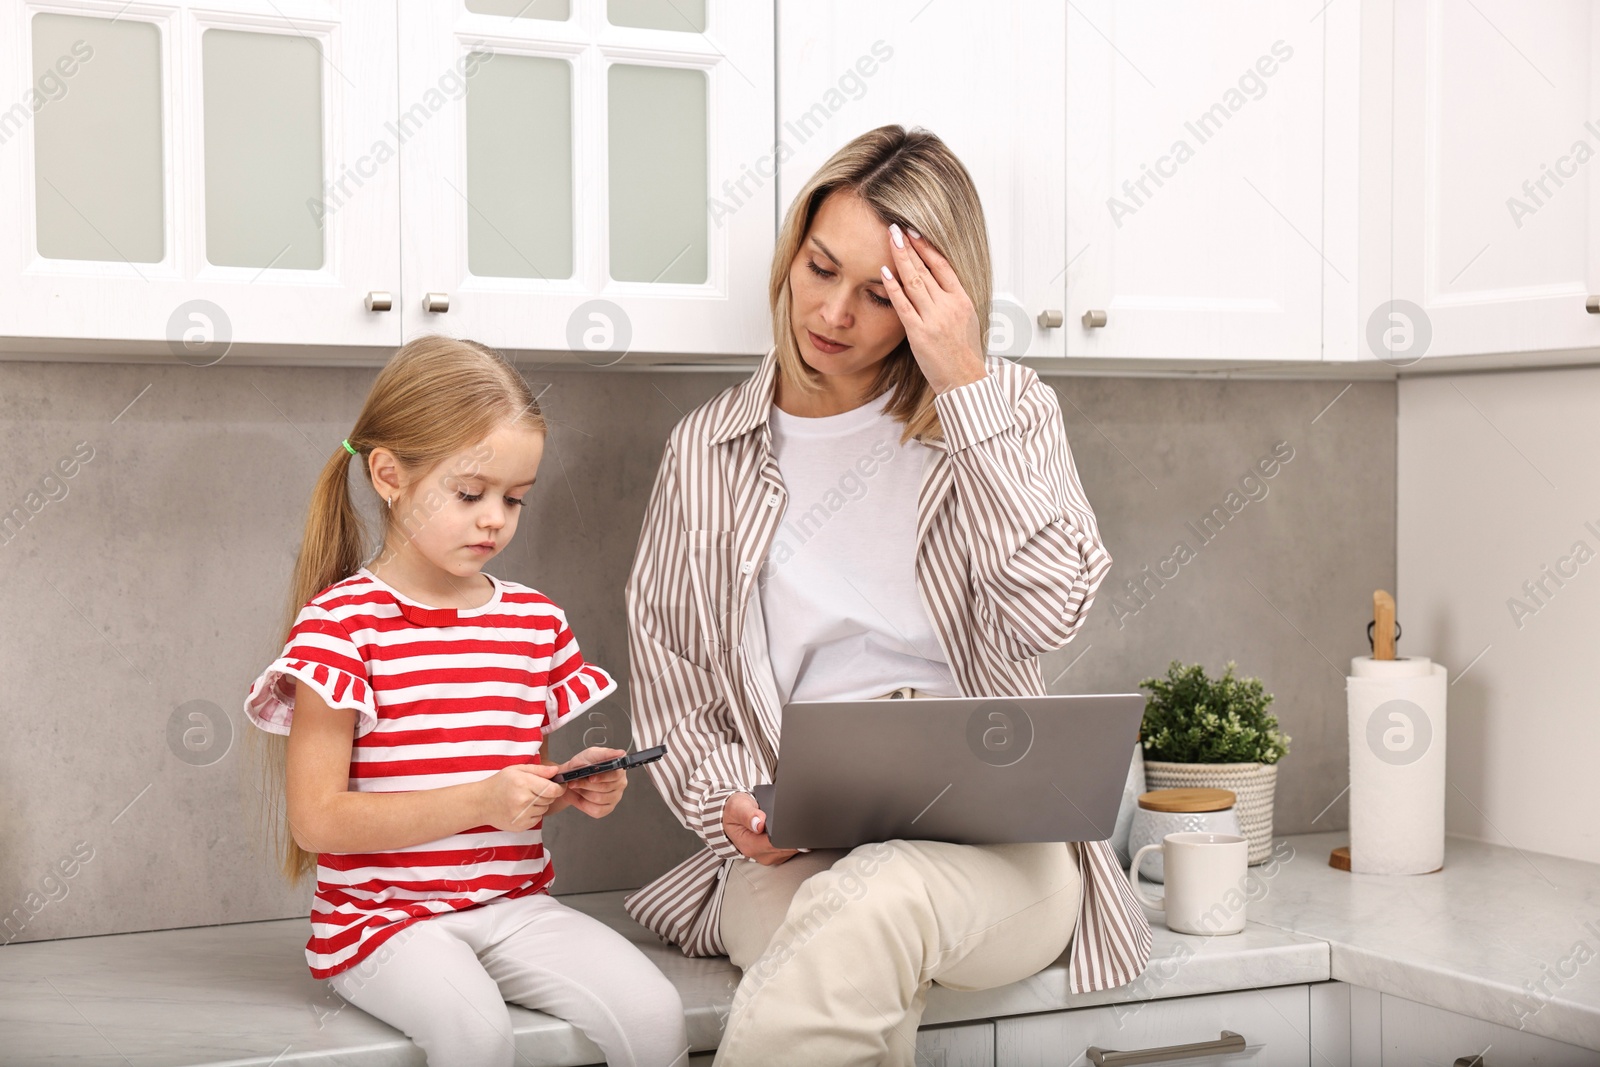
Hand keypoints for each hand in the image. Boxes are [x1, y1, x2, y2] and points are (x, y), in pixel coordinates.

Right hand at [477, 762, 564, 830]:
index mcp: (524, 783)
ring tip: (525, 798)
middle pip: (550, 799)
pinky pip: (538, 819)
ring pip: (544, 809)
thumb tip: (556, 771)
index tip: (559, 785)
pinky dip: (534, 813)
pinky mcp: (521, 826)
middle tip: (534, 790)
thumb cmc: (499, 784)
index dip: (560, 787)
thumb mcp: (517, 770)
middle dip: (547, 794)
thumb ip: (539, 770)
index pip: (553, 789)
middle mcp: (523, 800)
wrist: (481, 803)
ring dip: (540, 804)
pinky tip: (522, 808)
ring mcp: (522, 815)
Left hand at [555, 747, 628, 818]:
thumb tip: (621, 753)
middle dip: (586, 785)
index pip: (616, 775)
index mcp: (619, 769)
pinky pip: (597, 810)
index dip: (602, 777)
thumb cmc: (582, 765)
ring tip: (578, 787)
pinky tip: (582, 797)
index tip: (590, 778)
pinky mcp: (607, 808)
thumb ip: (606, 754)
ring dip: (584, 793)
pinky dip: (585, 804)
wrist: (571, 777)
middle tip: (575, 781)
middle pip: (605, 788)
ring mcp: (615, 797)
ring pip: (599, 799)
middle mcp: (620, 783)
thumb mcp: (591, 754)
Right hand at [723, 791, 798, 865]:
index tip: (788, 823)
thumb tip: (759, 823)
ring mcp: (768, 857)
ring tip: (783, 824)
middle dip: (791, 834)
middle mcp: (760, 855)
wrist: (732, 817)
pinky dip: (792, 840)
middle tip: (788, 819)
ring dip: (792, 837)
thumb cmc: (735, 812)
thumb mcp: (737, 808)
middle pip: (786, 849)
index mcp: (750, 845)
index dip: (785, 834)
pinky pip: (790, 851)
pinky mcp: (775, 856)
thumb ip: (748, 815)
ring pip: (791, 850)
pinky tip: (785, 830)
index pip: (775, 844)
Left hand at [879, 223, 988, 395]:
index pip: (943, 266)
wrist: (965, 379)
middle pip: (926, 270)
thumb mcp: (967, 319)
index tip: (915, 233)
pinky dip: (893, 287)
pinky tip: (884, 272)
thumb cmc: (964, 352)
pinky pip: (903, 305)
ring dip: (901, 259)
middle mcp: (949, 306)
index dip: (927, 248)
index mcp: (962, 300)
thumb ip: (953, 299)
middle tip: (896, 228)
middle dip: (909, 247)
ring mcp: (933, 319)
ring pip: (914, 282)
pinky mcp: (919, 333)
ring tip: (890, 240)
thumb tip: (941, 281)